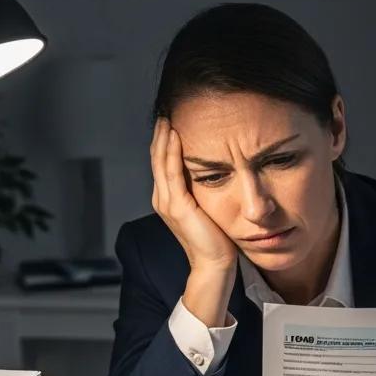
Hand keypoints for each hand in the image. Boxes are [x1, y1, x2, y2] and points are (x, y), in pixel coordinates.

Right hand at [151, 119, 237, 326]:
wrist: (215, 266)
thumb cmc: (217, 241)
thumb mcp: (209, 209)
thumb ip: (205, 191)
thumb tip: (216, 170)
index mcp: (169, 200)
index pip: (164, 162)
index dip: (165, 140)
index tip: (173, 119)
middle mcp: (164, 199)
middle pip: (157, 157)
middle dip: (161, 133)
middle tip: (168, 109)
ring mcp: (168, 202)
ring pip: (161, 160)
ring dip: (163, 136)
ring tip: (168, 115)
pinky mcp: (177, 206)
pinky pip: (171, 171)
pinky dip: (171, 151)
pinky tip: (175, 134)